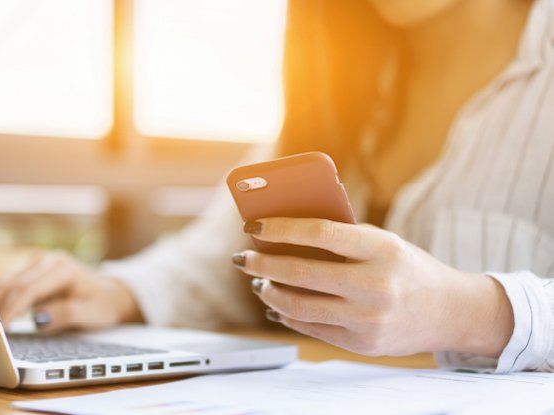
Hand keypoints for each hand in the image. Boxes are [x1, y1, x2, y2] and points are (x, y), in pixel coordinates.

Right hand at [0, 249, 142, 331]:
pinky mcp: (31, 270)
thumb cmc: (103, 304)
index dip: (12, 309)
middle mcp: (48, 260)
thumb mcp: (91, 313)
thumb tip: (38, 319)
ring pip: (7, 280)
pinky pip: (10, 283)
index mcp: (63, 268)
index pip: (29, 289)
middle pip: (13, 282)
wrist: (111, 293)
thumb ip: (65, 315)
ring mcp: (38, 262)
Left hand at [233, 218, 513, 356]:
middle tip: (243, 258)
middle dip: (262, 264)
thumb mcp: (383, 242)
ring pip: (298, 306)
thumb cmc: (406, 267)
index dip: (279, 229)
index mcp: (382, 249)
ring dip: (269, 292)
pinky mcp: (362, 344)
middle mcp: (376, 285)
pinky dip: (286, 314)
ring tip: (259, 281)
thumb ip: (340, 237)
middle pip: (300, 273)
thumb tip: (280, 234)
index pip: (319, 234)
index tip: (253, 226)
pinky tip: (276, 303)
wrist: (450, 311)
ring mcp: (369, 319)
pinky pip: (310, 327)